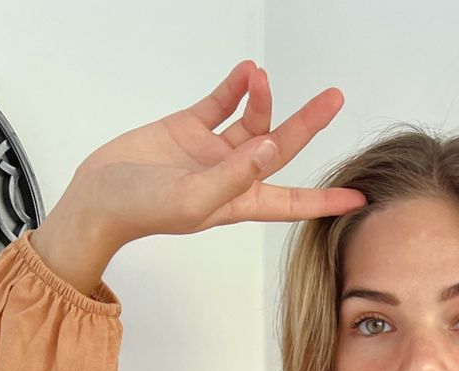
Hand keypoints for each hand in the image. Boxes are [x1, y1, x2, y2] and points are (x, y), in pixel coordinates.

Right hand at [59, 59, 367, 251]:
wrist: (99, 195)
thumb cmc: (144, 209)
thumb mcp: (196, 199)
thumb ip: (235, 174)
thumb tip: (273, 148)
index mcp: (240, 202)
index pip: (293, 203)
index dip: (326, 201)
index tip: (359, 198)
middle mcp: (232, 176)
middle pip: (281, 148)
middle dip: (307, 124)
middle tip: (333, 98)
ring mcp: (212, 151)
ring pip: (251, 120)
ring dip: (262, 98)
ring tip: (260, 78)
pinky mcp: (189, 128)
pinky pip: (222, 103)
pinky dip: (236, 87)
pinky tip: (247, 72)